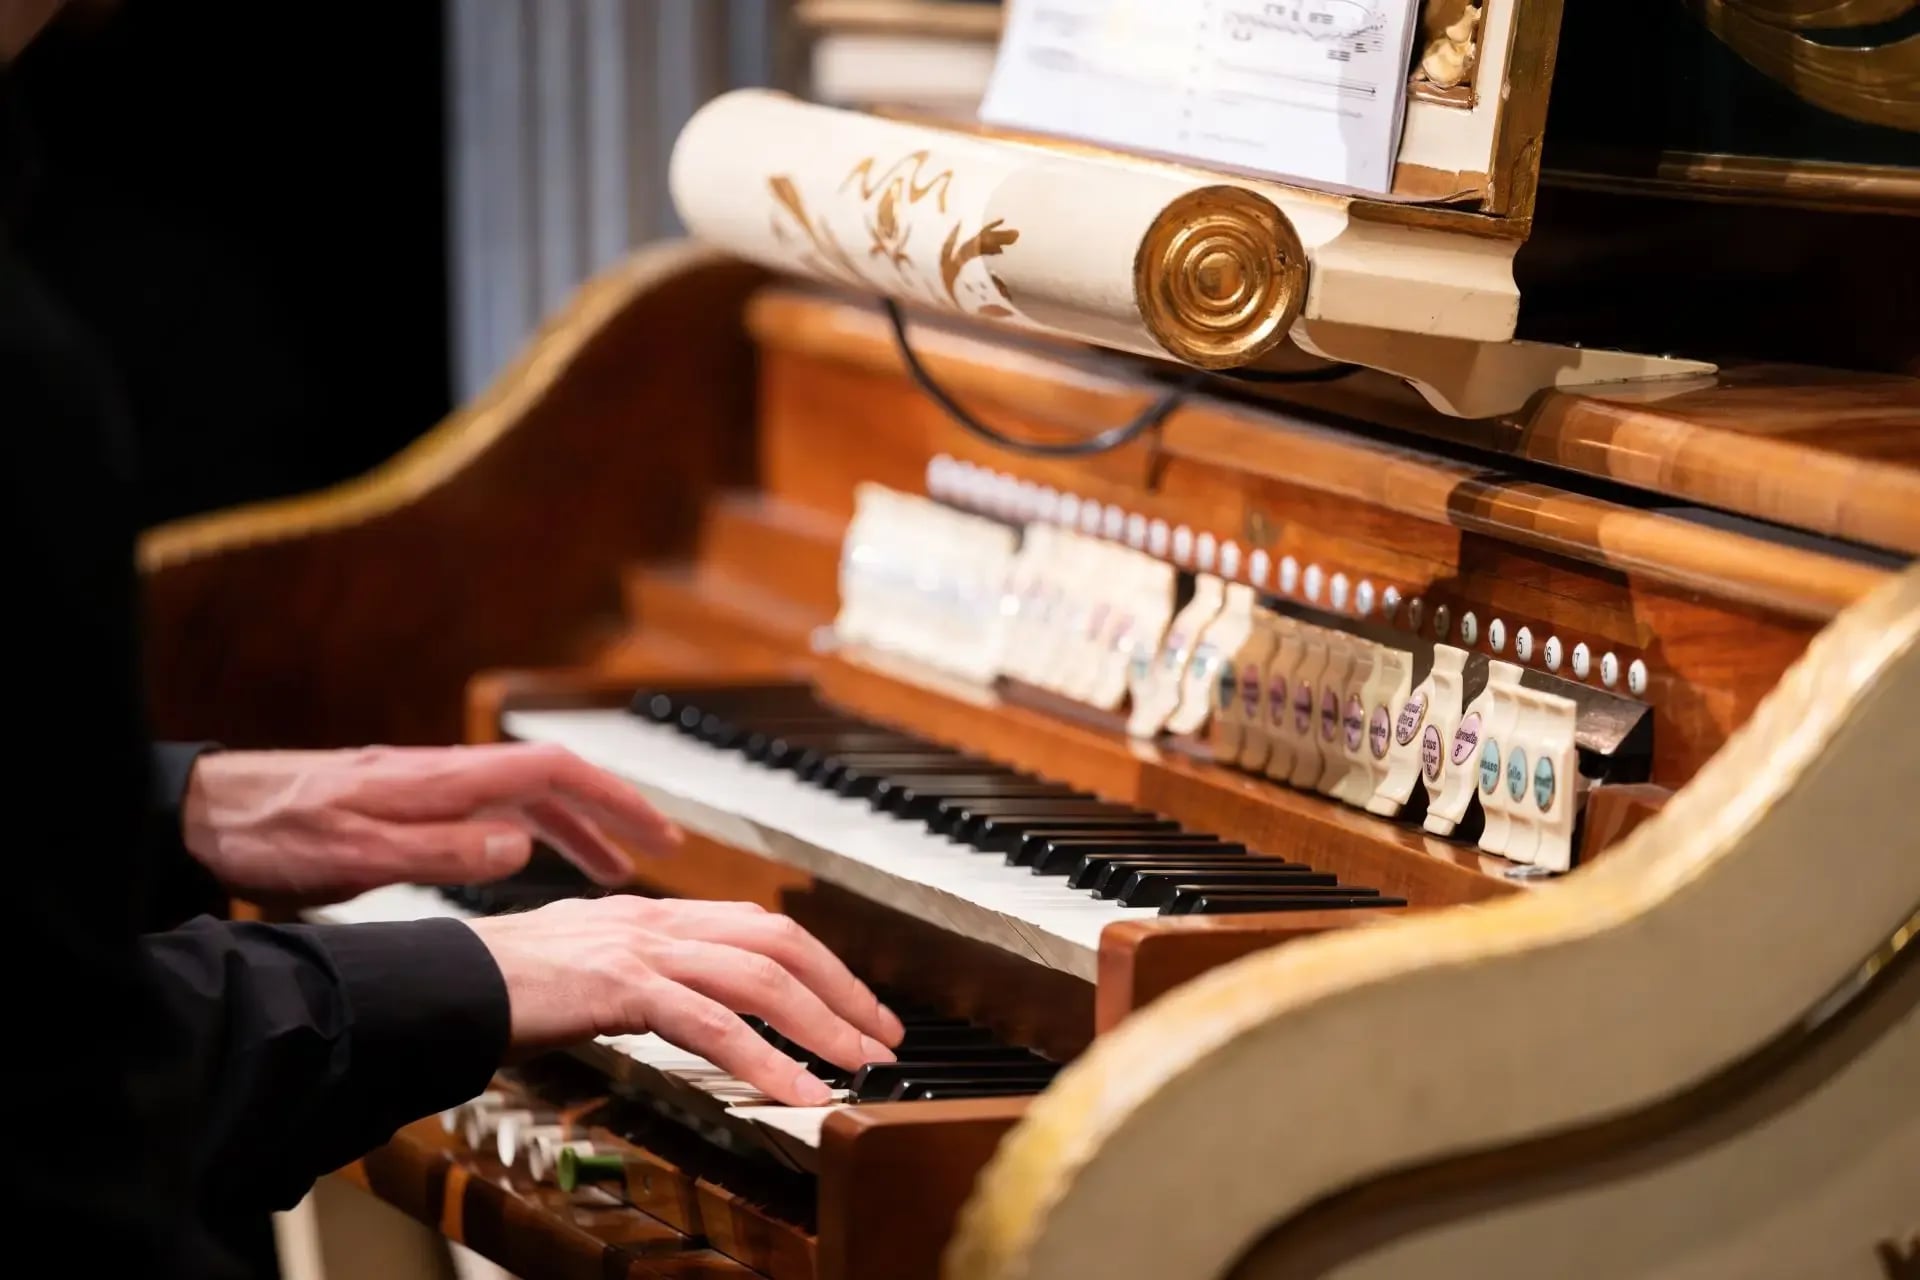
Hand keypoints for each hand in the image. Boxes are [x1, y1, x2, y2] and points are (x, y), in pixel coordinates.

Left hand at [182, 742, 680, 902]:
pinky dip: (529, 836)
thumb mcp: (360, 852)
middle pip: (552, 783)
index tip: (658, 831)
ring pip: (522, 801)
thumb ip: (445, 849)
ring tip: (610, 872)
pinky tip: (530, 862)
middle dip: (611, 815)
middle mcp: (446, 775)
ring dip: (574, 831)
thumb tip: (522, 845)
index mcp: (445, 781)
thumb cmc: (273, 830)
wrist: (205, 810)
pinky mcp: (405, 805)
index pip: (555, 772)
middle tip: (657, 853)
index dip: (614, 798)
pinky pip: (490, 814)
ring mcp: (427, 788)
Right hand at [466, 897, 904, 1104]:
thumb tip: (691, 1005)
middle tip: (883, 1038)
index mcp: (652, 913)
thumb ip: (642, 975)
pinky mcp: (621, 985)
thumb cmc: (498, 984)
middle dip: (842, 988)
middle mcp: (656, 919)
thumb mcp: (585, 967)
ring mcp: (641, 947)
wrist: (438, 980)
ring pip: (760, 975)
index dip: (819, 963)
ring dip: (821, 1024)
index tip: (856, 1006)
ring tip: (860, 1066)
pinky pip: (712, 1024)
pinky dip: (766, 1060)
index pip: (758, 926)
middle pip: (777, 940)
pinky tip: (797, 1094)